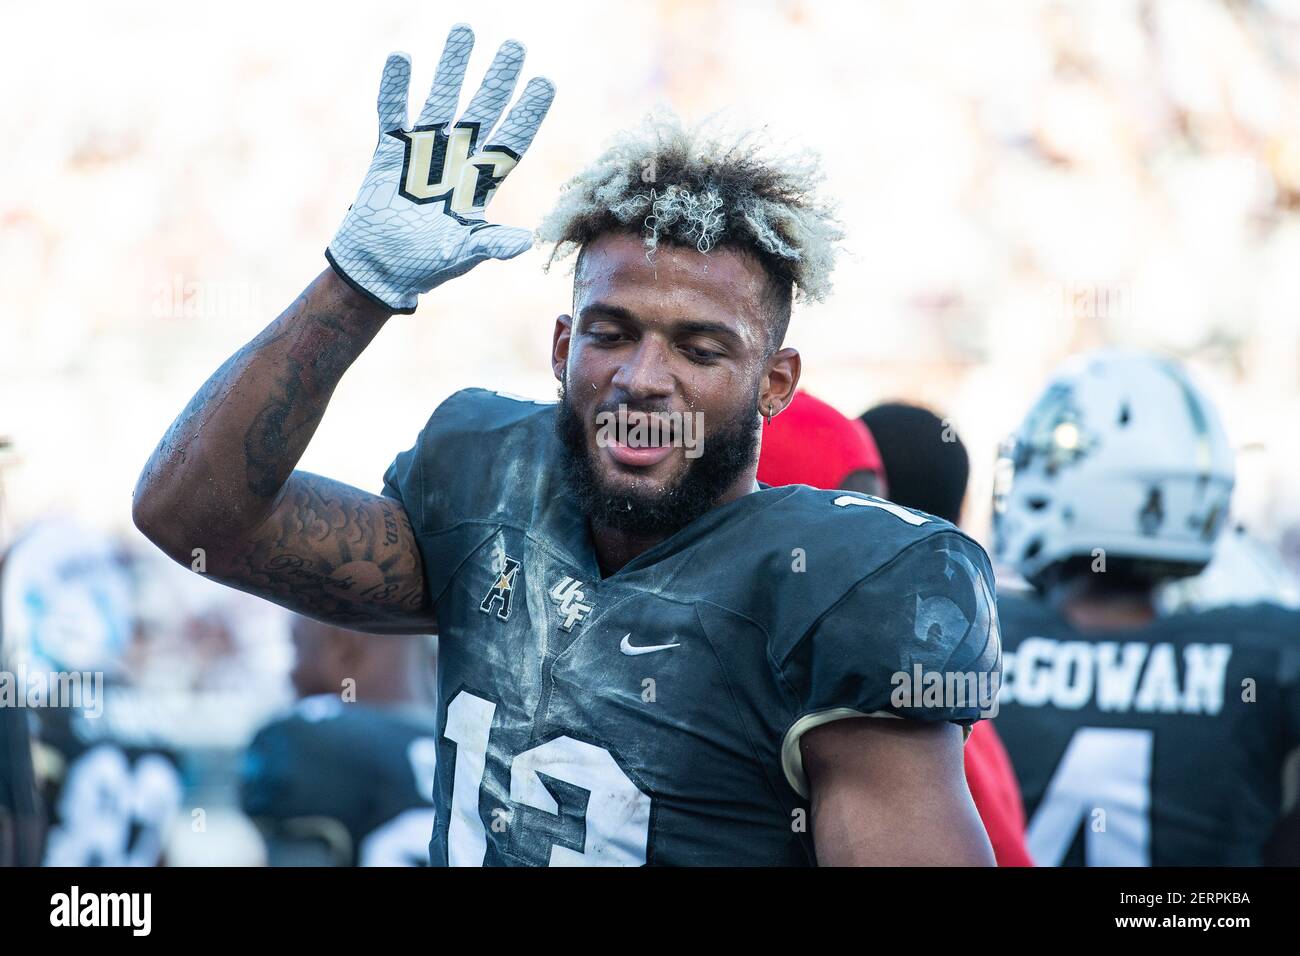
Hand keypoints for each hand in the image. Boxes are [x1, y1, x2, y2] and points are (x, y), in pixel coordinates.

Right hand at [326, 24, 555, 312]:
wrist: (379, 269)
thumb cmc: (425, 266)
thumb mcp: (462, 256)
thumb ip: (490, 245)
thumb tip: (525, 241)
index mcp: (480, 183)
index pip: (511, 141)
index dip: (527, 113)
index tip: (545, 83)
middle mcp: (457, 160)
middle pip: (482, 111)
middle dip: (497, 79)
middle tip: (515, 46)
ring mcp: (423, 153)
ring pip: (441, 100)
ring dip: (452, 68)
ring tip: (464, 31)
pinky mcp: (390, 153)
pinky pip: (392, 113)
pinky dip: (395, 88)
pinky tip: (402, 59)